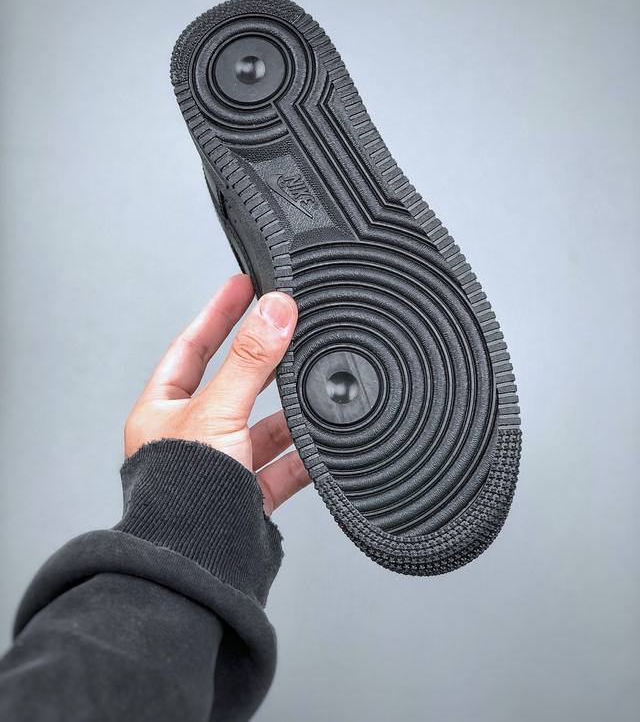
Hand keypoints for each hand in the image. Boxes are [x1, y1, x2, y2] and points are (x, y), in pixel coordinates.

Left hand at [125, 274, 309, 513]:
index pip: (191, 347)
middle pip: (233, 384)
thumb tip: (275, 311)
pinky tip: (321, 443)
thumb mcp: (218, 411)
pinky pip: (282, 467)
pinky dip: (303, 455)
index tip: (243, 286)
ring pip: (262, 426)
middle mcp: (190, 437)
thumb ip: (251, 361)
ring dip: (288, 412)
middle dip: (264, 360)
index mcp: (162, 411)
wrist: (194, 563)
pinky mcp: (247, 497)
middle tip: (289, 326)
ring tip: (314, 386)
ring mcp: (220, 467)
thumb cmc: (179, 494)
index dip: (218, 314)